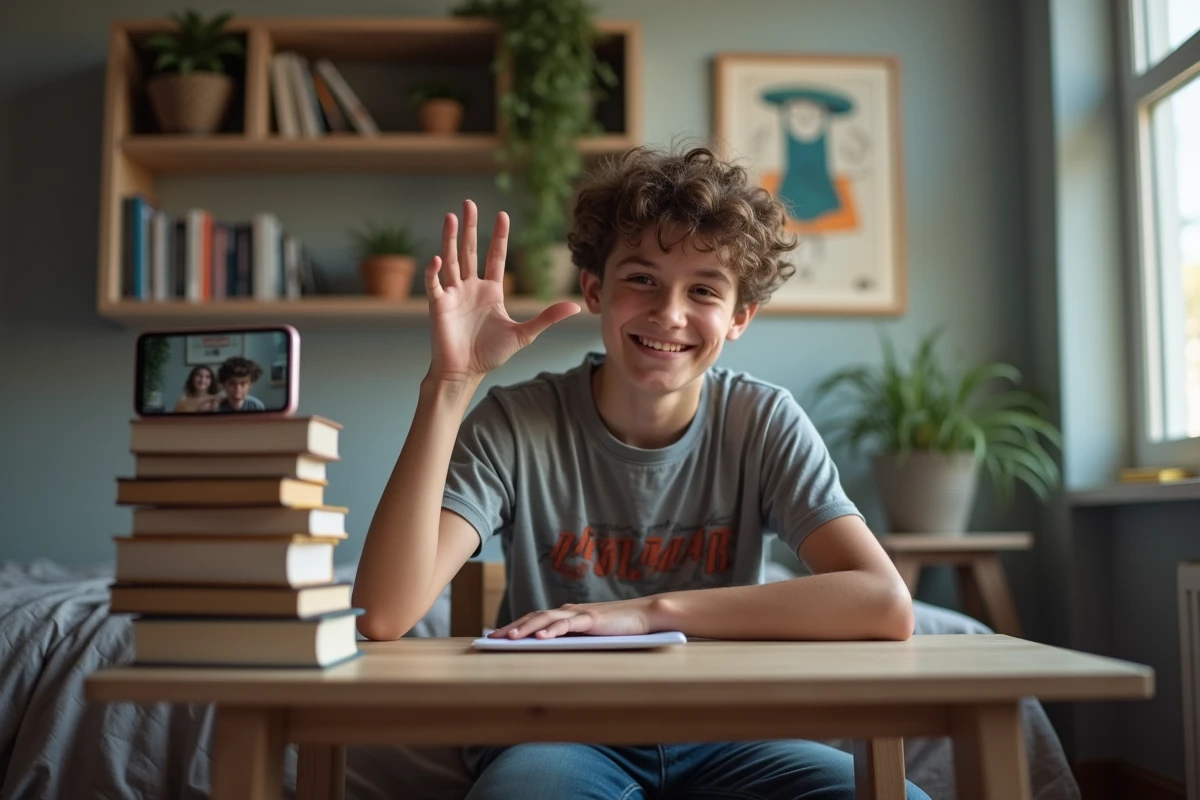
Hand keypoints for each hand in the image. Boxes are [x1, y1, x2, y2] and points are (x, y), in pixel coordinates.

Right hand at [425, 200, 579, 384]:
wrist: (466, 372)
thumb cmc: (491, 354)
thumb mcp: (524, 334)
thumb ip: (547, 318)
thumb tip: (575, 306)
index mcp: (491, 291)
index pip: (495, 257)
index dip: (498, 236)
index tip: (501, 215)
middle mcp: (470, 288)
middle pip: (469, 251)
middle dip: (469, 227)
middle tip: (468, 203)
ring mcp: (453, 294)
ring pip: (451, 260)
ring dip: (450, 239)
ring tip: (450, 217)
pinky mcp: (438, 305)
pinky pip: (435, 284)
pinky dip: (434, 271)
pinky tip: (438, 258)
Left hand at [488, 597, 660, 639]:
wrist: (646, 616)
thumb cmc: (619, 629)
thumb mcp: (590, 636)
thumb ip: (572, 639)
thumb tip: (550, 653)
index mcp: (567, 615)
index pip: (535, 619)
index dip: (515, 627)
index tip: (496, 637)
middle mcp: (569, 611)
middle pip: (534, 617)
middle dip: (513, 628)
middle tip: (492, 639)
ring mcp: (580, 614)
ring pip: (547, 618)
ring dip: (527, 628)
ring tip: (511, 638)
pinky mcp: (592, 619)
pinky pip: (569, 623)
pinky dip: (554, 629)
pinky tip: (542, 637)